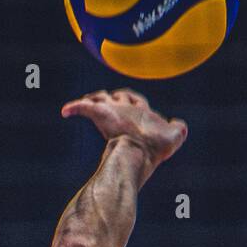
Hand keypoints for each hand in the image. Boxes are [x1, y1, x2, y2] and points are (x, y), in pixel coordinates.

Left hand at [61, 88, 186, 176]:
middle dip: (113, 98)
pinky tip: (65, 111)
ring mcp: (111, 110)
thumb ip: (179, 129)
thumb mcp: (174, 139)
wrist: (137, 150)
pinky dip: (74, 107)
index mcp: (142, 111)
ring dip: (93, 100)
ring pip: (99, 98)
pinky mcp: (99, 113)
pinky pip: (82, 107)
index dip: (133, 102)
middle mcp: (125, 107)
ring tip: (88, 103)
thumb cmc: (154, 147)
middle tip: (106, 102)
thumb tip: (181, 125)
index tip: (130, 106)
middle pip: (116, 96)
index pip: (136, 101)